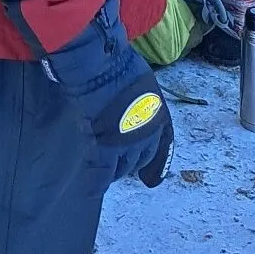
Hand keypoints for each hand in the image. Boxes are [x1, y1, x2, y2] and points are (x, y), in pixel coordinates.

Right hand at [42, 0, 173, 190]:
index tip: (152, 175)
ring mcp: (128, 143)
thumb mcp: (140, 79)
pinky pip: (102, 172)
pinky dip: (98, 182)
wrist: (102, 67)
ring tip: (105, 171)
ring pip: (123, 167)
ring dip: (116, 170)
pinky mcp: (107, 149)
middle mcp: (149, 134)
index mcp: (160, 116)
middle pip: (142, 157)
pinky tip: (91, 189)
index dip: (157, 161)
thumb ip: (138, 94)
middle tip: (120, 165)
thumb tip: (127, 94)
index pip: (163, 145)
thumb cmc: (119, 63)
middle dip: (132, 163)